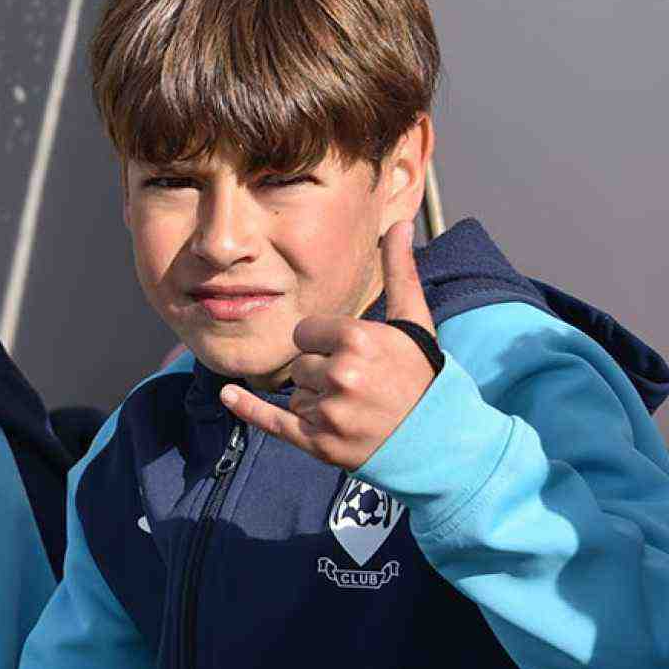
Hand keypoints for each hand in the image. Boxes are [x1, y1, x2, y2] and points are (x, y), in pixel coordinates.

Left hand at [219, 220, 440, 470]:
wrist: (440, 441)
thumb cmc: (424, 377)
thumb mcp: (415, 322)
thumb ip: (401, 271)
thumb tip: (401, 224)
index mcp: (358, 339)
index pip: (306, 331)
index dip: (325, 342)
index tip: (352, 355)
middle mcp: (341, 375)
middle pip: (299, 364)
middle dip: (321, 373)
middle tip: (358, 387)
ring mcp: (330, 413)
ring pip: (295, 394)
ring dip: (316, 401)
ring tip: (354, 410)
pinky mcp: (321, 444)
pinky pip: (273, 422)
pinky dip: (249, 411)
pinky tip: (228, 396)